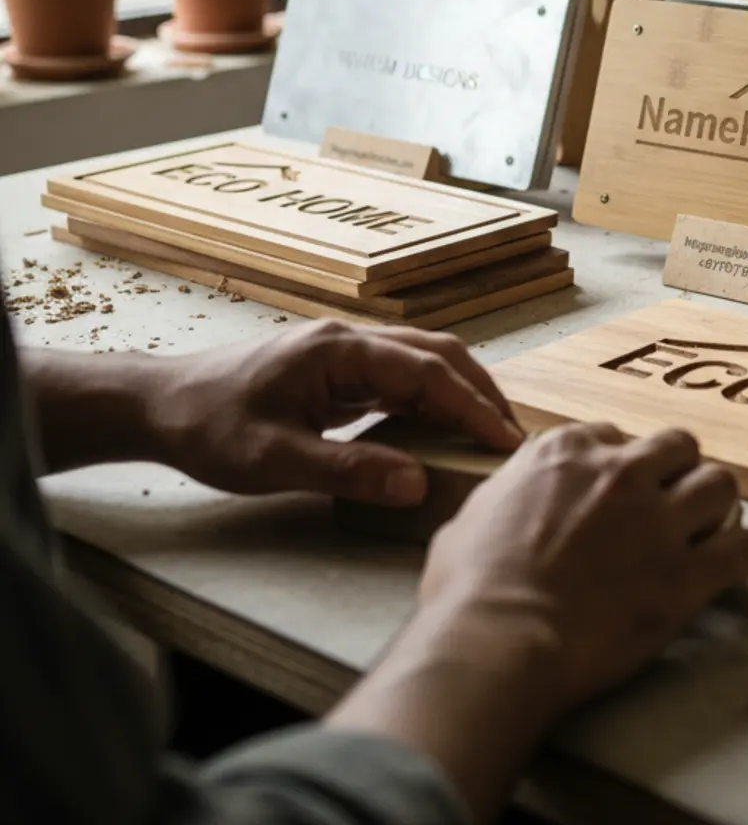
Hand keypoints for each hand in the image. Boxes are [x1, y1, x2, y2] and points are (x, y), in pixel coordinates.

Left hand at [149, 319, 523, 506]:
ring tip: (488, 432)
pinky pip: (400, 376)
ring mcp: (344, 352)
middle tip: (510, 437)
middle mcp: (350, 340)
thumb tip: (417, 484)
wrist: (159, 405)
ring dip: (460, 391)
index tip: (504, 439)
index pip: (426, 371)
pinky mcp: (338, 370)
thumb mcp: (275, 460)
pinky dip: (432, 398)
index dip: (471, 405)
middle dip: (480, 392)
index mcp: (340, 350)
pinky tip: (443, 428)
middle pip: (437, 353)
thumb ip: (349, 470)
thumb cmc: (209, 428)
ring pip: (422, 361)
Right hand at [420, 422, 747, 716]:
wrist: (497, 641)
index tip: (618, 492)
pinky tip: (739, 565)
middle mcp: (620, 472)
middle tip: (671, 505)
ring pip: (720, 482)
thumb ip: (511, 494)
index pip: (614, 437)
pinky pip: (746, 548)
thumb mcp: (472, 516)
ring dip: (717, 505)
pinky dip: (747, 554)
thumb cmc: (469, 590)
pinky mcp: (688, 574)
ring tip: (711, 530)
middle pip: (677, 447)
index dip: (619, 466)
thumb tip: (515, 499)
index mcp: (566, 452)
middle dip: (677, 472)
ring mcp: (659, 520)